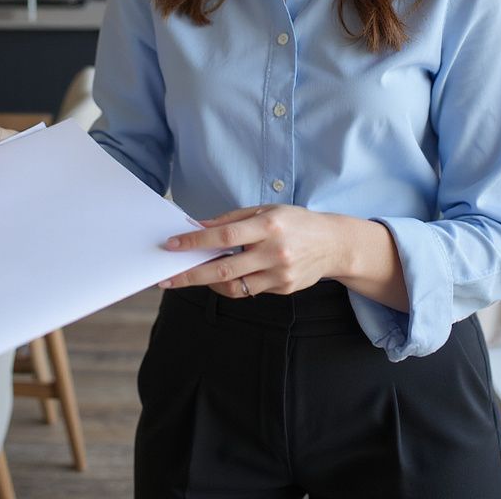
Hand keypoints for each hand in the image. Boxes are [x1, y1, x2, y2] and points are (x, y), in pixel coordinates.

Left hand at [159, 204, 348, 298]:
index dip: (195, 242)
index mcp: (268, 225)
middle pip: (224, 269)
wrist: (333, 243)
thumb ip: (232, 220)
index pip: (224, 235)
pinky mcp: (283, 289)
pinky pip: (249, 290)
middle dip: (191, 275)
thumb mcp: (265, 210)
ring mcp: (279, 274)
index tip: (172, 245)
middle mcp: (274, 251)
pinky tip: (225, 275)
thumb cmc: (295, 222)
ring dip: (209, 283)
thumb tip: (199, 228)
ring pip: (234, 286)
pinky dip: (233, 284)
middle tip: (167, 279)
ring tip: (193, 276)